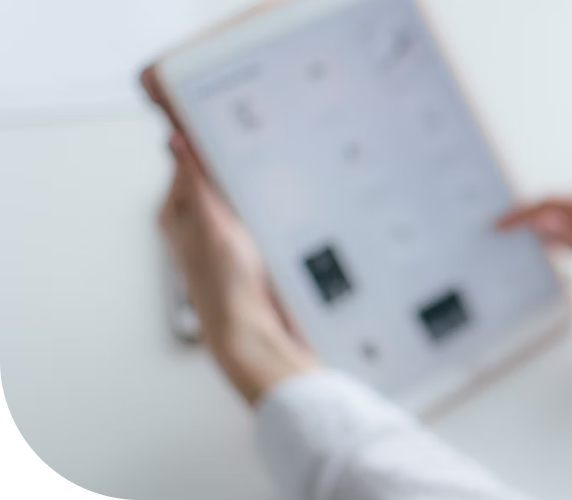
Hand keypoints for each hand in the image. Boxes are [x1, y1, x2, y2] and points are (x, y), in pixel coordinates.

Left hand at [160, 133, 319, 405]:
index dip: (208, 138)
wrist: (253, 334)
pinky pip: (257, 216)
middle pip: (215, 176)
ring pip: (240, 196)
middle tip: (263, 144)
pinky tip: (285, 207)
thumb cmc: (225, 287)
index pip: (188, 159)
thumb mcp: (211, 224)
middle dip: (237, 161)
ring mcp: (223, 238)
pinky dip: (269, 208)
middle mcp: (196, 224)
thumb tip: (176, 138)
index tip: (230, 117)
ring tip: (276, 176)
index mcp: (175, 214)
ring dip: (257, 186)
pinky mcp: (247, 252)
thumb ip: (195, 181)